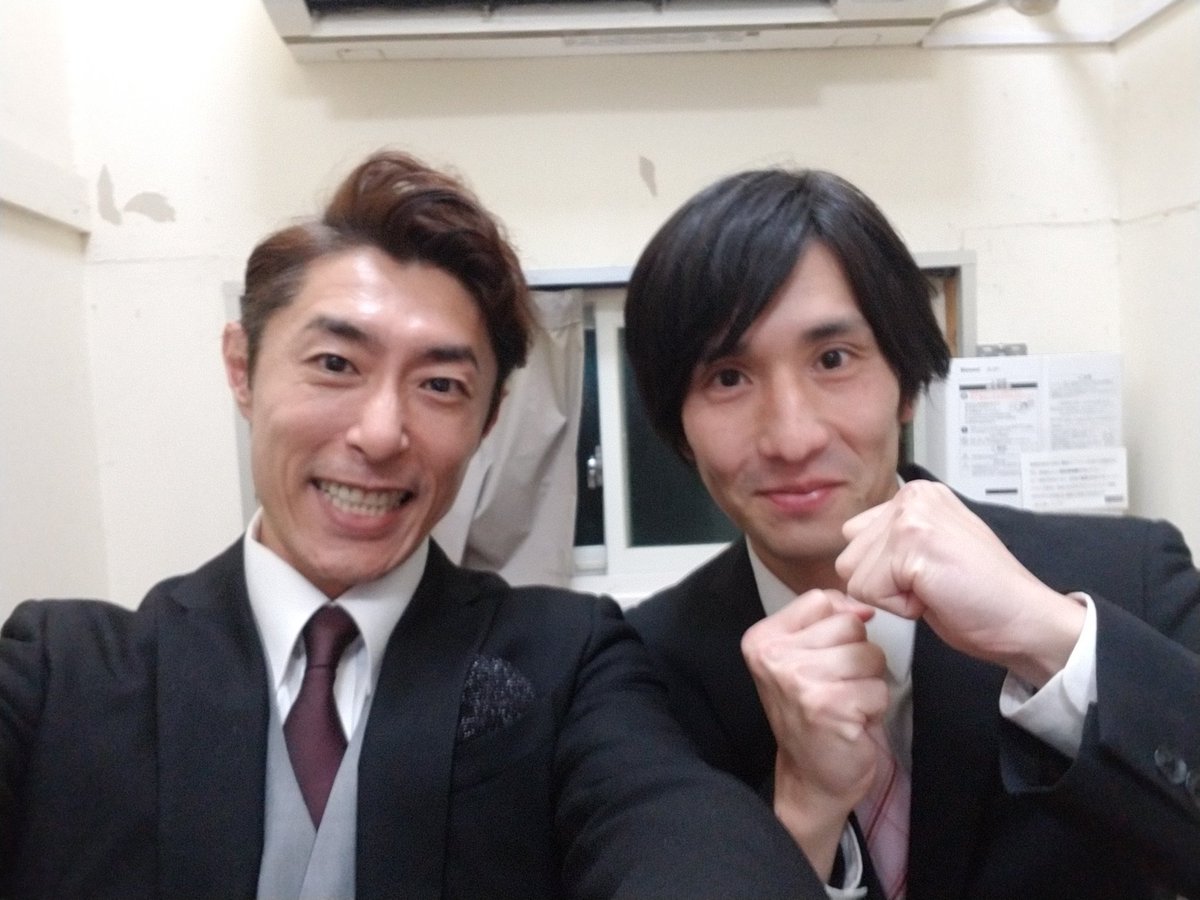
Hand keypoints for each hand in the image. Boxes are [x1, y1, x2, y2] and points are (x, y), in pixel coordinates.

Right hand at [741, 590, 888, 877]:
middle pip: (849, 625)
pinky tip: (851, 721)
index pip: (821, 600)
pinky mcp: (828, 705)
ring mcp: (799, 680)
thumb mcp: (805, 656)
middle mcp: (774, 656)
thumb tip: (863, 607)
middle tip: (836, 686)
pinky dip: (874, 707)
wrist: (811, 778)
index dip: (840, 625)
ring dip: (868, 682)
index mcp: (762, 639)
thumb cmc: (814, 713)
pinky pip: (878, 688)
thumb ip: (827, 620)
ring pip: (869, 655)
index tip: (829, 657)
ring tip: (845, 703)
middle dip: (856, 656)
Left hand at [836, 479, 1084, 685]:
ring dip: (890, 595)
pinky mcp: (910, 545)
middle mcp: (912, 497)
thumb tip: (852, 549)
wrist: (1025, 619)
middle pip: (849, 555)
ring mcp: (911, 518)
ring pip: (854, 574)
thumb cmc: (982, 595)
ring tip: (934, 588)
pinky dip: (899, 608)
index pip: (855, 537)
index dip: (884, 571)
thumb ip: (892, 540)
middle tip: (932, 585)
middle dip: (883, 583)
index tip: (927, 574)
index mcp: (916, 495)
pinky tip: (936, 596)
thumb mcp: (929, 550)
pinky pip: (869, 592)